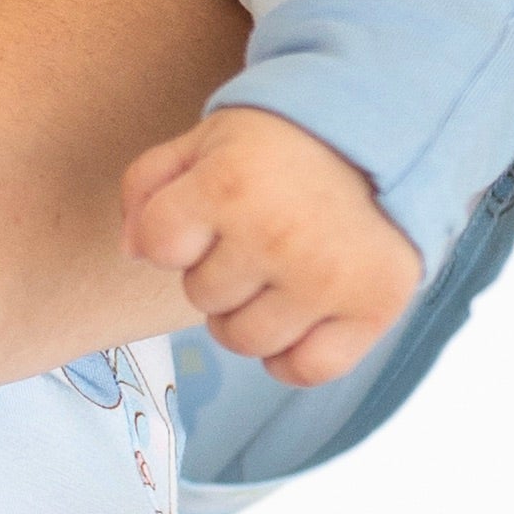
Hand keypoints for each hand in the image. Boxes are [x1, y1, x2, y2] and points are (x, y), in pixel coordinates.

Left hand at [117, 106, 417, 385]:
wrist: (381, 143)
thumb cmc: (280, 149)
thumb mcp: (203, 143)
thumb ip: (147, 187)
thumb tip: (132, 251)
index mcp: (229, 186)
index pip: (158, 246)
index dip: (173, 234)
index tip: (204, 213)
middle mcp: (277, 236)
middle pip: (202, 297)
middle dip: (217, 270)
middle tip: (255, 237)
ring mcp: (327, 279)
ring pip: (245, 340)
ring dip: (250, 315)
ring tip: (277, 274)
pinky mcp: (373, 309)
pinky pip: (306, 370)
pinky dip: (294, 357)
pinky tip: (300, 319)